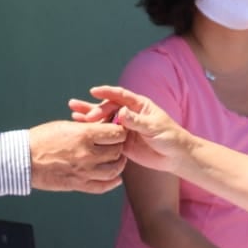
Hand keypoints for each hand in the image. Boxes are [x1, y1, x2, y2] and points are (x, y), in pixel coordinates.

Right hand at [27, 120, 126, 193]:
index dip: (120, 131)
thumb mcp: (65, 126)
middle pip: (117, 151)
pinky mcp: (78, 185)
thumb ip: (87, 128)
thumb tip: (103, 128)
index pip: (116, 133)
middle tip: (116, 143)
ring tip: (117, 159)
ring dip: (118, 164)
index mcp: (84, 135)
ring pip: (114, 170)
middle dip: (119, 146)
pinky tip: (115, 178)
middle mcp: (87, 154)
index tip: (118, 130)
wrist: (23, 159)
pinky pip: (102, 186)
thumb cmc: (41, 139)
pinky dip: (112, 182)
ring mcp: (84, 171)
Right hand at [69, 86, 192, 172]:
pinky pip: (105, 135)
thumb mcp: (154, 128)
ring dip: (89, 116)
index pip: (120, 95)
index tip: (93, 91)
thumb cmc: (170, 137)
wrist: (175, 156)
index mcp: (139, 105)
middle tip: (82, 113)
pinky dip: (94, 132)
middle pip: (108, 107)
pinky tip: (80, 128)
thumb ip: (137, 121)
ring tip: (73, 112)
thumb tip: (121, 112)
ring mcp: (124, 127)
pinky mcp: (121, 141)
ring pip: (104, 120)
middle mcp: (129, 114)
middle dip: (94, 108)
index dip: (106, 92)